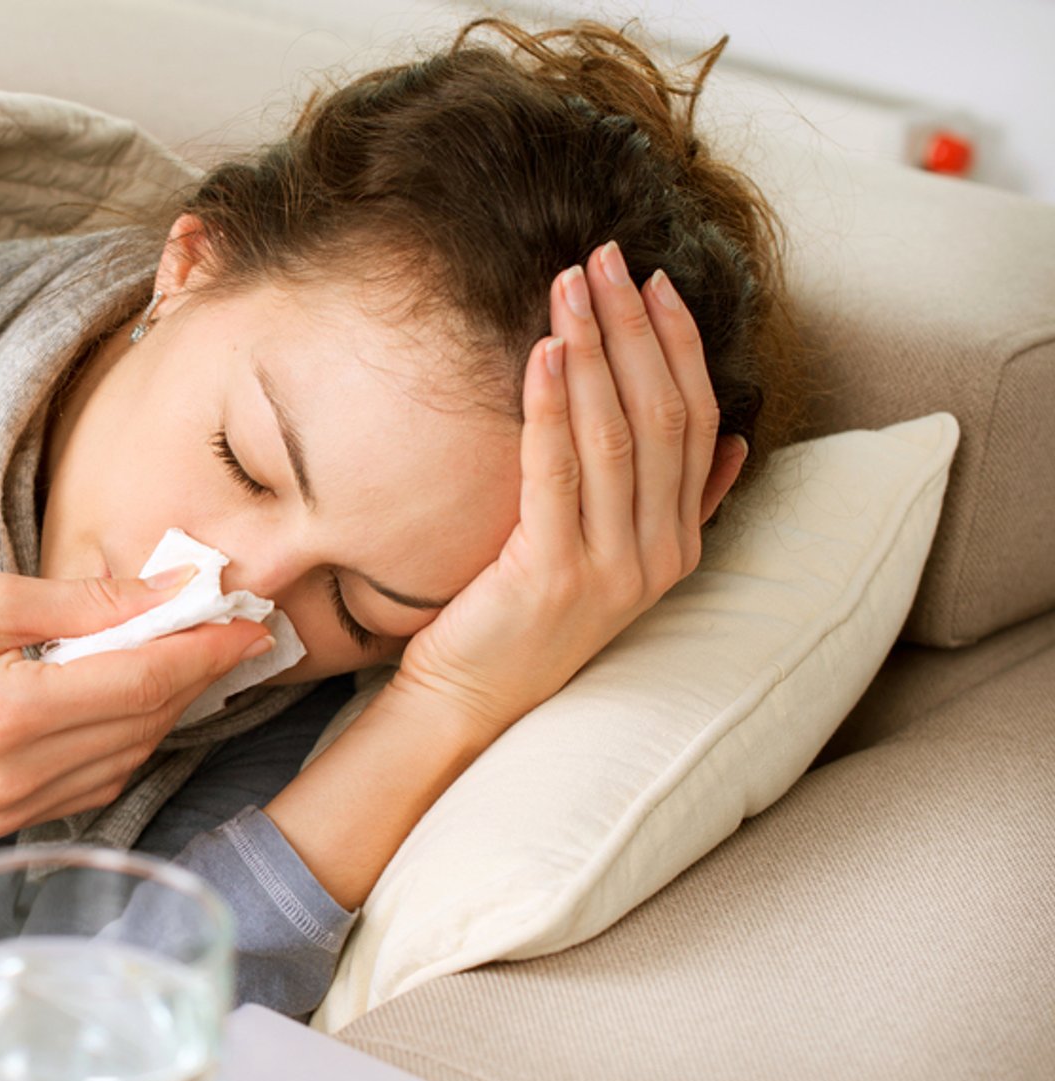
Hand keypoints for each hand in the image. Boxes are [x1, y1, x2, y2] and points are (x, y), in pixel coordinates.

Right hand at [0, 570, 272, 837]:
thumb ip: (89, 604)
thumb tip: (173, 593)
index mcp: (4, 714)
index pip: (140, 684)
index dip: (203, 652)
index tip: (247, 622)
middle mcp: (11, 777)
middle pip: (141, 726)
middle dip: (191, 676)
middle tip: (223, 629)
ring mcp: (5, 811)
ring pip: (125, 761)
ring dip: (162, 710)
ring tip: (180, 657)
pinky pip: (90, 785)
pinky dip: (122, 741)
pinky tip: (128, 699)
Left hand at [390, 240, 747, 737]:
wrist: (471, 700)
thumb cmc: (525, 618)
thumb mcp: (613, 559)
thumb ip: (677, 505)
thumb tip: (733, 444)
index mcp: (678, 542)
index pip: (696, 420)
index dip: (679, 345)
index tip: (653, 281)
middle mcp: (657, 554)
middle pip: (661, 415)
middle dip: (633, 328)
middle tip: (605, 258)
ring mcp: (611, 569)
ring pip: (616, 436)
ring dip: (592, 351)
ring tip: (569, 286)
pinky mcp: (552, 576)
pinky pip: (558, 474)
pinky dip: (551, 407)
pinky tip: (540, 352)